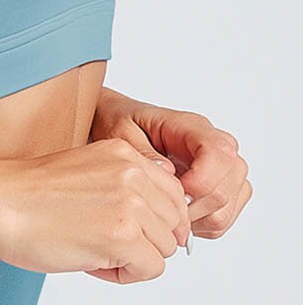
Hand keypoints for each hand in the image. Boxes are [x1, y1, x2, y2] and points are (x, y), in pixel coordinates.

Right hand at [0, 138, 190, 283]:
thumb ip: (124, 182)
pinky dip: (123, 275)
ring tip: (95, 249)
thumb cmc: (30, 192)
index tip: (135, 229)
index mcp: (123, 153)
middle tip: (107, 242)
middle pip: (174, 223)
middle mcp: (132, 173)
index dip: (158, 219)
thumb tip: (160, 215)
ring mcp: (130, 203)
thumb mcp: (87, 168)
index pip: (174, 193)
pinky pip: (149, 269)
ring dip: (134, 258)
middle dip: (147, 240)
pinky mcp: (122, 235)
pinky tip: (92, 260)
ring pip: (165, 249)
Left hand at [90, 88, 252, 239]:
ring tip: (168, 212)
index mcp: (191, 126)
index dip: (202, 181)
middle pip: (227, 185)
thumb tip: (168, 172)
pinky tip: (177, 216)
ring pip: (228, 205)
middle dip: (196, 207)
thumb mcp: (121, 132)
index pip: (219, 153)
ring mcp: (222, 167)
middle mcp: (214, 144)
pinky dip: (203, 225)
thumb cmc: (122, 122)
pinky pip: (225, 215)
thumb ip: (144, 152)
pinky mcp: (222, 186)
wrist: (120, 122)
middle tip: (163, 208)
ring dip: (199, 219)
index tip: (174, 192)